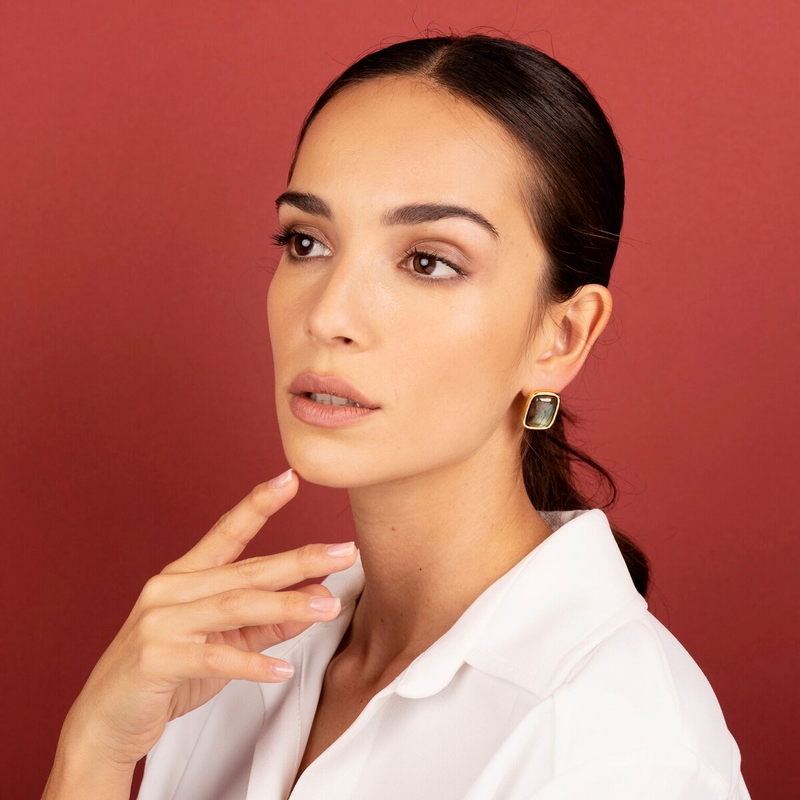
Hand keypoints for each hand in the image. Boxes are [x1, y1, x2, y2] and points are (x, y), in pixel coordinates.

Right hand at [58, 469, 356, 769]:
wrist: (106, 720)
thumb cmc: (167, 674)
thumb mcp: (225, 644)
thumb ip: (269, 621)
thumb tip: (317, 598)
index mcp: (185, 577)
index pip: (227, 532)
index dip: (259, 504)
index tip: (291, 479)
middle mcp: (171, 590)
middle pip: (246, 570)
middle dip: (300, 560)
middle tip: (345, 552)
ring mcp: (160, 622)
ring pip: (235, 606)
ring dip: (287, 606)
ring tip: (329, 607)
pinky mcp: (156, 659)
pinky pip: (214, 658)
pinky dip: (252, 664)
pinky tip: (282, 670)